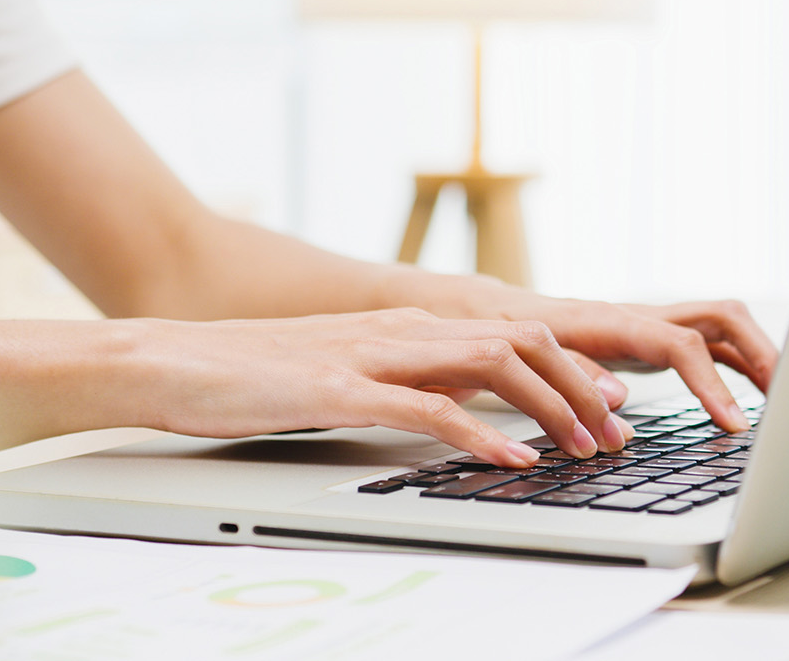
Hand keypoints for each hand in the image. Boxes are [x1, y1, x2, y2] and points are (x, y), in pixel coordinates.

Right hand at [125, 309, 628, 467]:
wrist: (171, 360)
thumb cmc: (256, 376)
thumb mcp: (350, 374)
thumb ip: (408, 383)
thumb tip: (462, 412)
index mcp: (410, 327)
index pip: (516, 336)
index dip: (574, 371)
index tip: (614, 407)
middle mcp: (404, 331)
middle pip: (525, 342)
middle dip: (582, 388)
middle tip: (617, 434)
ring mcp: (374, 356)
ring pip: (493, 363)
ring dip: (550, 407)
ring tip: (580, 447)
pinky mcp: (341, 389)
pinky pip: (429, 407)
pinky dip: (480, 434)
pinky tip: (509, 461)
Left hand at [480, 295, 779, 434]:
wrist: (502, 312)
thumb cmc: (514, 334)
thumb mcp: (532, 357)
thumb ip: (575, 374)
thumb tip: (616, 401)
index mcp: (616, 321)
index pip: (682, 345)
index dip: (713, 384)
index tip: (735, 424)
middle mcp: (644, 317)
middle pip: (722, 318)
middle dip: (762, 354)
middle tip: (788, 401)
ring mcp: (654, 324)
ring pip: (725, 326)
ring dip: (760, 356)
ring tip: (787, 399)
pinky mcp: (656, 337)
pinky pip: (712, 344)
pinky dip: (739, 365)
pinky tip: (754, 395)